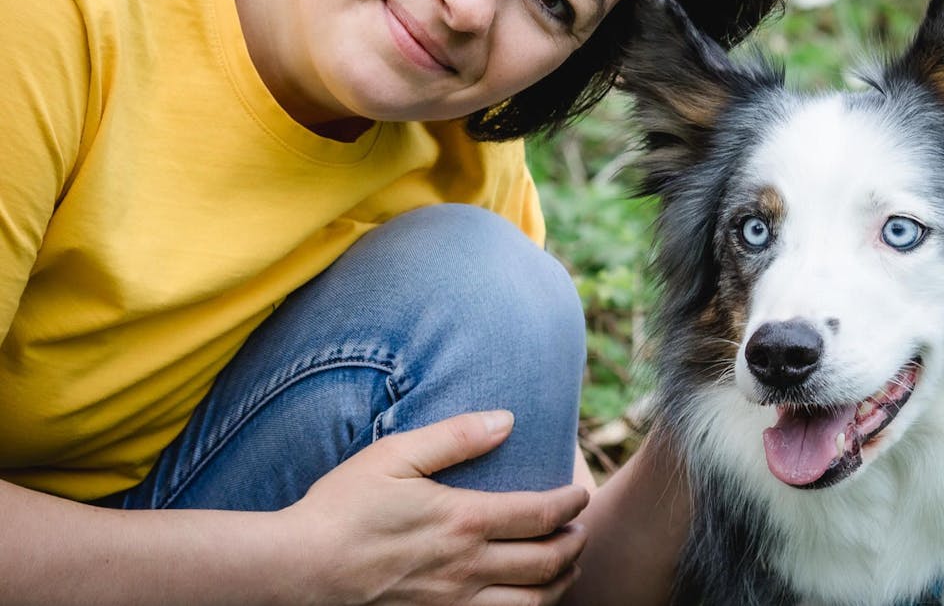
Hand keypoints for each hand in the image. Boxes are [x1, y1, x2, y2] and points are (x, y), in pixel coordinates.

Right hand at [280, 410, 587, 605]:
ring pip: (532, 604)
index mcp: (464, 521)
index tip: (581, 495)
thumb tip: (507, 419)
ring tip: (566, 569)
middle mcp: (468, 567)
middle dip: (576, 545)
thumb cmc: (341, 507)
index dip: (572, 504)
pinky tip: (524, 602)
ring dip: (560, 585)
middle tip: (581, 532)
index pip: (542, 514)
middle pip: (549, 562)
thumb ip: (455, 436)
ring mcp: (454, 604)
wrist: (297, 571)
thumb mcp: (394, 455)